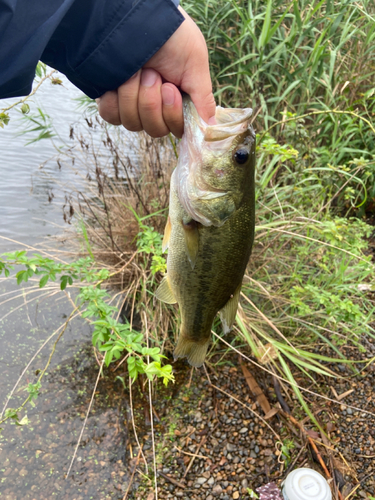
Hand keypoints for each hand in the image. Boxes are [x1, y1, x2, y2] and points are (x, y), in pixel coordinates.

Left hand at [96, 6, 215, 137]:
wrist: (139, 16)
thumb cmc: (173, 35)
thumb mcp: (195, 65)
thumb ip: (203, 98)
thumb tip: (211, 127)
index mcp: (177, 103)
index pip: (177, 130)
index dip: (172, 115)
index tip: (171, 90)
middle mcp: (155, 107)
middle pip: (155, 130)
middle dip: (152, 103)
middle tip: (153, 74)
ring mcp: (131, 105)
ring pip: (133, 124)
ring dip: (135, 95)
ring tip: (138, 70)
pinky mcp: (111, 100)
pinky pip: (111, 116)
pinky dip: (115, 100)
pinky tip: (119, 81)